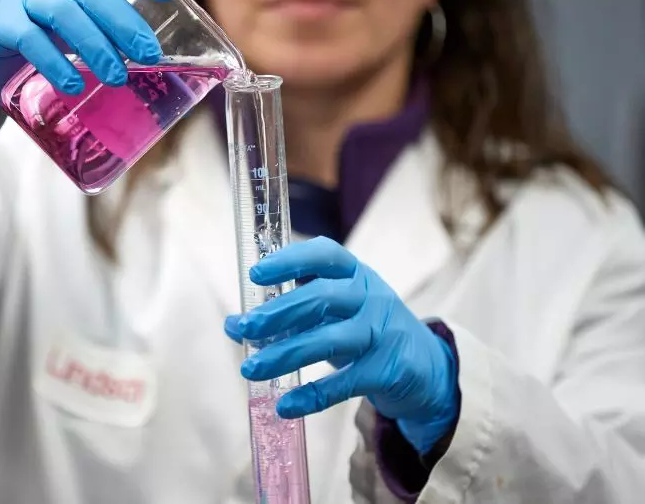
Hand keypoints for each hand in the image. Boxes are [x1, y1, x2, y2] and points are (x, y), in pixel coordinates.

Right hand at [0, 0, 177, 125]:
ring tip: (117, 78)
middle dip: (124, 23)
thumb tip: (161, 72)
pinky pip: (28, 38)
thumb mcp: (80, 36)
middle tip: (149, 56)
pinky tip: (73, 85)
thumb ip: (111, 42)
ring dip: (95, 46)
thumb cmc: (45, 47)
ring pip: (63, 13)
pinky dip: (53, 62)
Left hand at [225, 236, 459, 455]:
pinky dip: (313, 396)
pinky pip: (345, 383)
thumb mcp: (337, 308)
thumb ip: (293, 309)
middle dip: (278, 312)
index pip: (324, 255)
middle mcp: (369, 296)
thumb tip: (236, 323)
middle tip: (244, 327)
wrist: (424, 365)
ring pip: (329, 340)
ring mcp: (381, 332)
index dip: (289, 260)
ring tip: (251, 368)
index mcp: (354, 273)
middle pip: (322, 297)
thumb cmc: (365, 326)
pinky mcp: (386, 370)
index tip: (256, 273)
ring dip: (285, 354)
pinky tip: (285, 405)